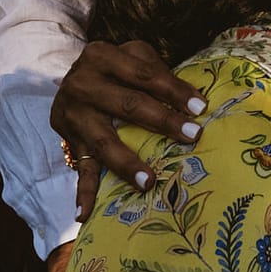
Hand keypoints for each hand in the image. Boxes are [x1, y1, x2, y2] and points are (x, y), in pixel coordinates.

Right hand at [50, 39, 204, 217]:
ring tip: (148, 181)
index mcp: (101, 57)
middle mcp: (82, 84)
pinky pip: (80, 169)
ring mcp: (74, 115)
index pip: (144, 74)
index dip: (173, 90)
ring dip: (126, 163)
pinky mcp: (70, 140)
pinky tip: (84, 214)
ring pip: (104, 142)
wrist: (70, 79)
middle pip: (127, 105)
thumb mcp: (131, 57)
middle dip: (162, 121)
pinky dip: (82, 193)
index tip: (200, 106)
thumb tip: (195, 98)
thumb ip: (158, 72)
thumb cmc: (115, 70)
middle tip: (192, 136)